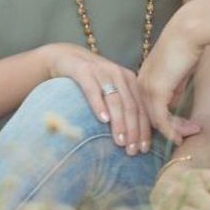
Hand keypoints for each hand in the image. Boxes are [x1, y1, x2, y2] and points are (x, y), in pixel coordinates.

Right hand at [37, 43, 155, 155]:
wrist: (66, 58)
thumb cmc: (91, 81)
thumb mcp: (110, 90)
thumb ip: (123, 106)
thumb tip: (135, 139)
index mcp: (129, 79)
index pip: (141, 108)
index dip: (143, 130)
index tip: (143, 150)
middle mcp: (118, 73)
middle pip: (130, 105)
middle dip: (133, 130)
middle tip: (132, 151)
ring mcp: (101, 71)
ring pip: (115, 100)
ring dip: (119, 122)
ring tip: (120, 141)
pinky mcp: (83, 71)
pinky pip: (93, 90)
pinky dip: (99, 105)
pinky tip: (103, 120)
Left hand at [138, 8, 204, 143]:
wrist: (189, 32)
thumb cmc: (187, 46)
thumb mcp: (178, 72)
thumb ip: (173, 88)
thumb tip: (174, 104)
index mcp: (142, 77)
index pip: (144, 107)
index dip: (153, 123)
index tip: (164, 134)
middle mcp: (140, 83)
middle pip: (145, 116)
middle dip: (154, 133)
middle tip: (167, 144)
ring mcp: (147, 87)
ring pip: (154, 120)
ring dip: (170, 132)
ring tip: (186, 137)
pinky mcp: (157, 91)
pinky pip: (162, 119)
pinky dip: (171, 131)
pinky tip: (180, 138)